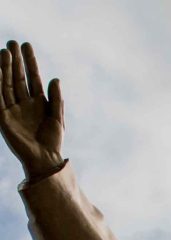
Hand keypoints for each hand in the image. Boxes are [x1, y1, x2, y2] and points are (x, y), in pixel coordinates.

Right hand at [0, 40, 63, 180]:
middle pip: (18, 77)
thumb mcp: (58, 118)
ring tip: (5, 52)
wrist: (45, 159)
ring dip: (5, 68)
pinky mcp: (3, 117)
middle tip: (12, 42)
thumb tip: (55, 79)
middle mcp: (24, 103)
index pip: (32, 77)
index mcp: (38, 102)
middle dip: (15, 60)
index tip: (26, 45)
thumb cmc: (53, 141)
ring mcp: (12, 109)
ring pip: (7, 84)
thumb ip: (57, 99)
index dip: (30, 62)